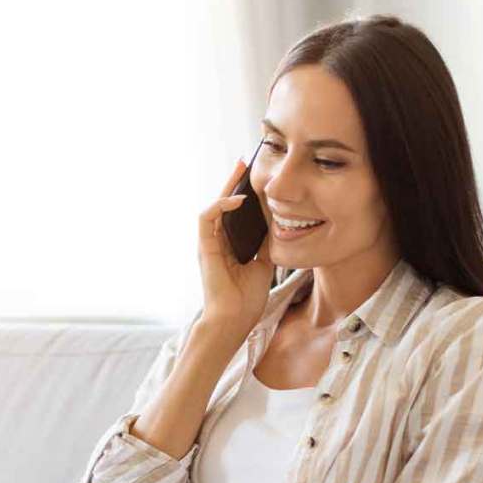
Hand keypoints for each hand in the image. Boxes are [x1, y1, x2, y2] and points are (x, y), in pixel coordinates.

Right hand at [197, 156, 274, 341]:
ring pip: (214, 206)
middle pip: (224, 205)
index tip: (258, 177)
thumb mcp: (264, 264)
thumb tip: (278, 223)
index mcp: (229, 246)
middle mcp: (216, 241)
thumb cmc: (246, 299)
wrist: (234, 320)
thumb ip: (266, 244)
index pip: (236, 214)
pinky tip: (238, 199)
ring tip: (241, 170)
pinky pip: (207, 218)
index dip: (245, 195)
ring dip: (227, 187)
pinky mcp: (204, 247)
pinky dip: (221, 205)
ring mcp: (208, 243)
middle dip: (234, 183)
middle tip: (247, 162)